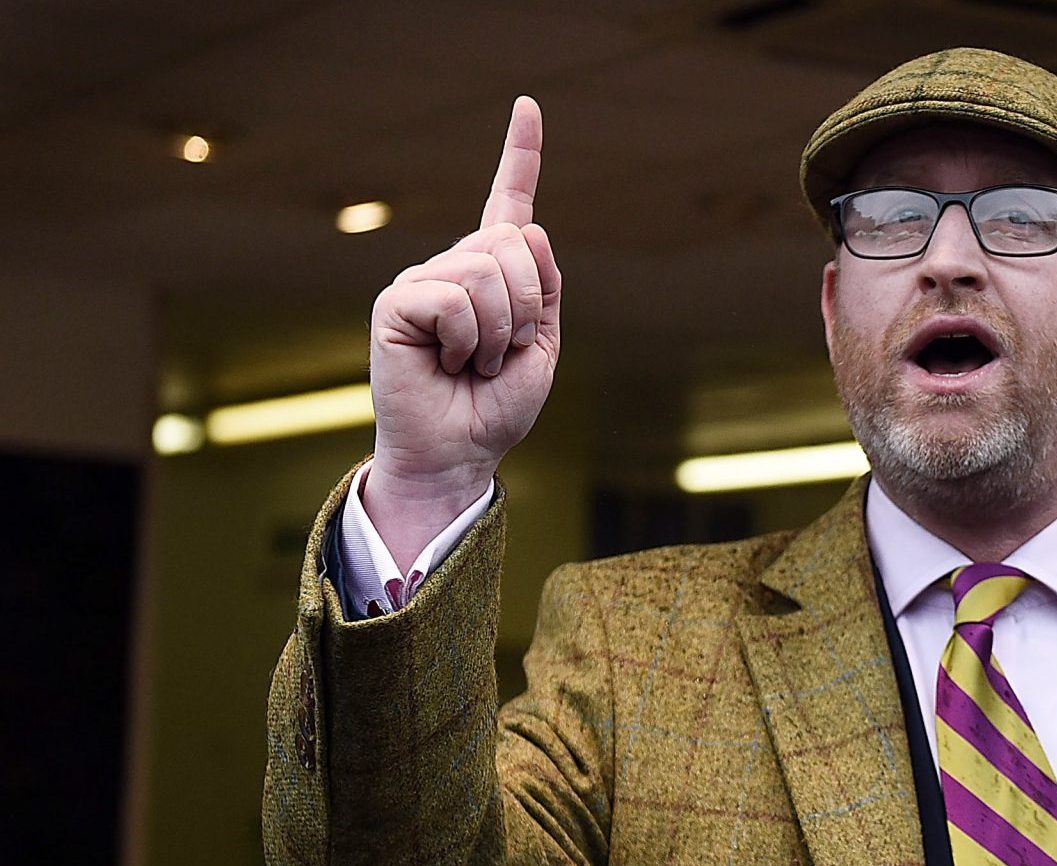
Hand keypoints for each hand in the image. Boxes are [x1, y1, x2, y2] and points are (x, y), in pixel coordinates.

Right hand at [363, 96, 561, 563]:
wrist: (460, 453)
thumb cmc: (497, 405)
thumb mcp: (542, 346)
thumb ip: (544, 289)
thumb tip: (529, 229)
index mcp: (495, 272)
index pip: (509, 203)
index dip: (521, 154)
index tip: (528, 104)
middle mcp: (456, 265)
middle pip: (514, 244)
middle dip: (526, 308)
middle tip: (501, 354)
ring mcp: (423, 280)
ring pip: (487, 271)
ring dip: (498, 332)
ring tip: (475, 363)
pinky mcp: (396, 302)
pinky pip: (453, 297)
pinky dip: (467, 339)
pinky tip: (448, 362)